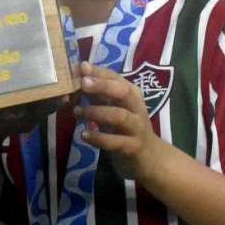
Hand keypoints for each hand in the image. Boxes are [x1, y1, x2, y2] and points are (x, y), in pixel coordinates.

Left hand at [75, 64, 162, 184]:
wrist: (148, 156)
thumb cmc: (126, 126)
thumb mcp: (113, 106)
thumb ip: (97, 94)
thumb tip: (78, 76)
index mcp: (132, 94)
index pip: (116, 78)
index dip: (99, 72)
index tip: (82, 67)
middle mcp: (137, 107)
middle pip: (123, 92)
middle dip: (103, 86)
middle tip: (83, 84)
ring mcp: (137, 127)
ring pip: (119, 116)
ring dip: (96, 112)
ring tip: (76, 112)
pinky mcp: (133, 147)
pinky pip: (115, 142)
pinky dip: (98, 137)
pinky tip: (84, 135)